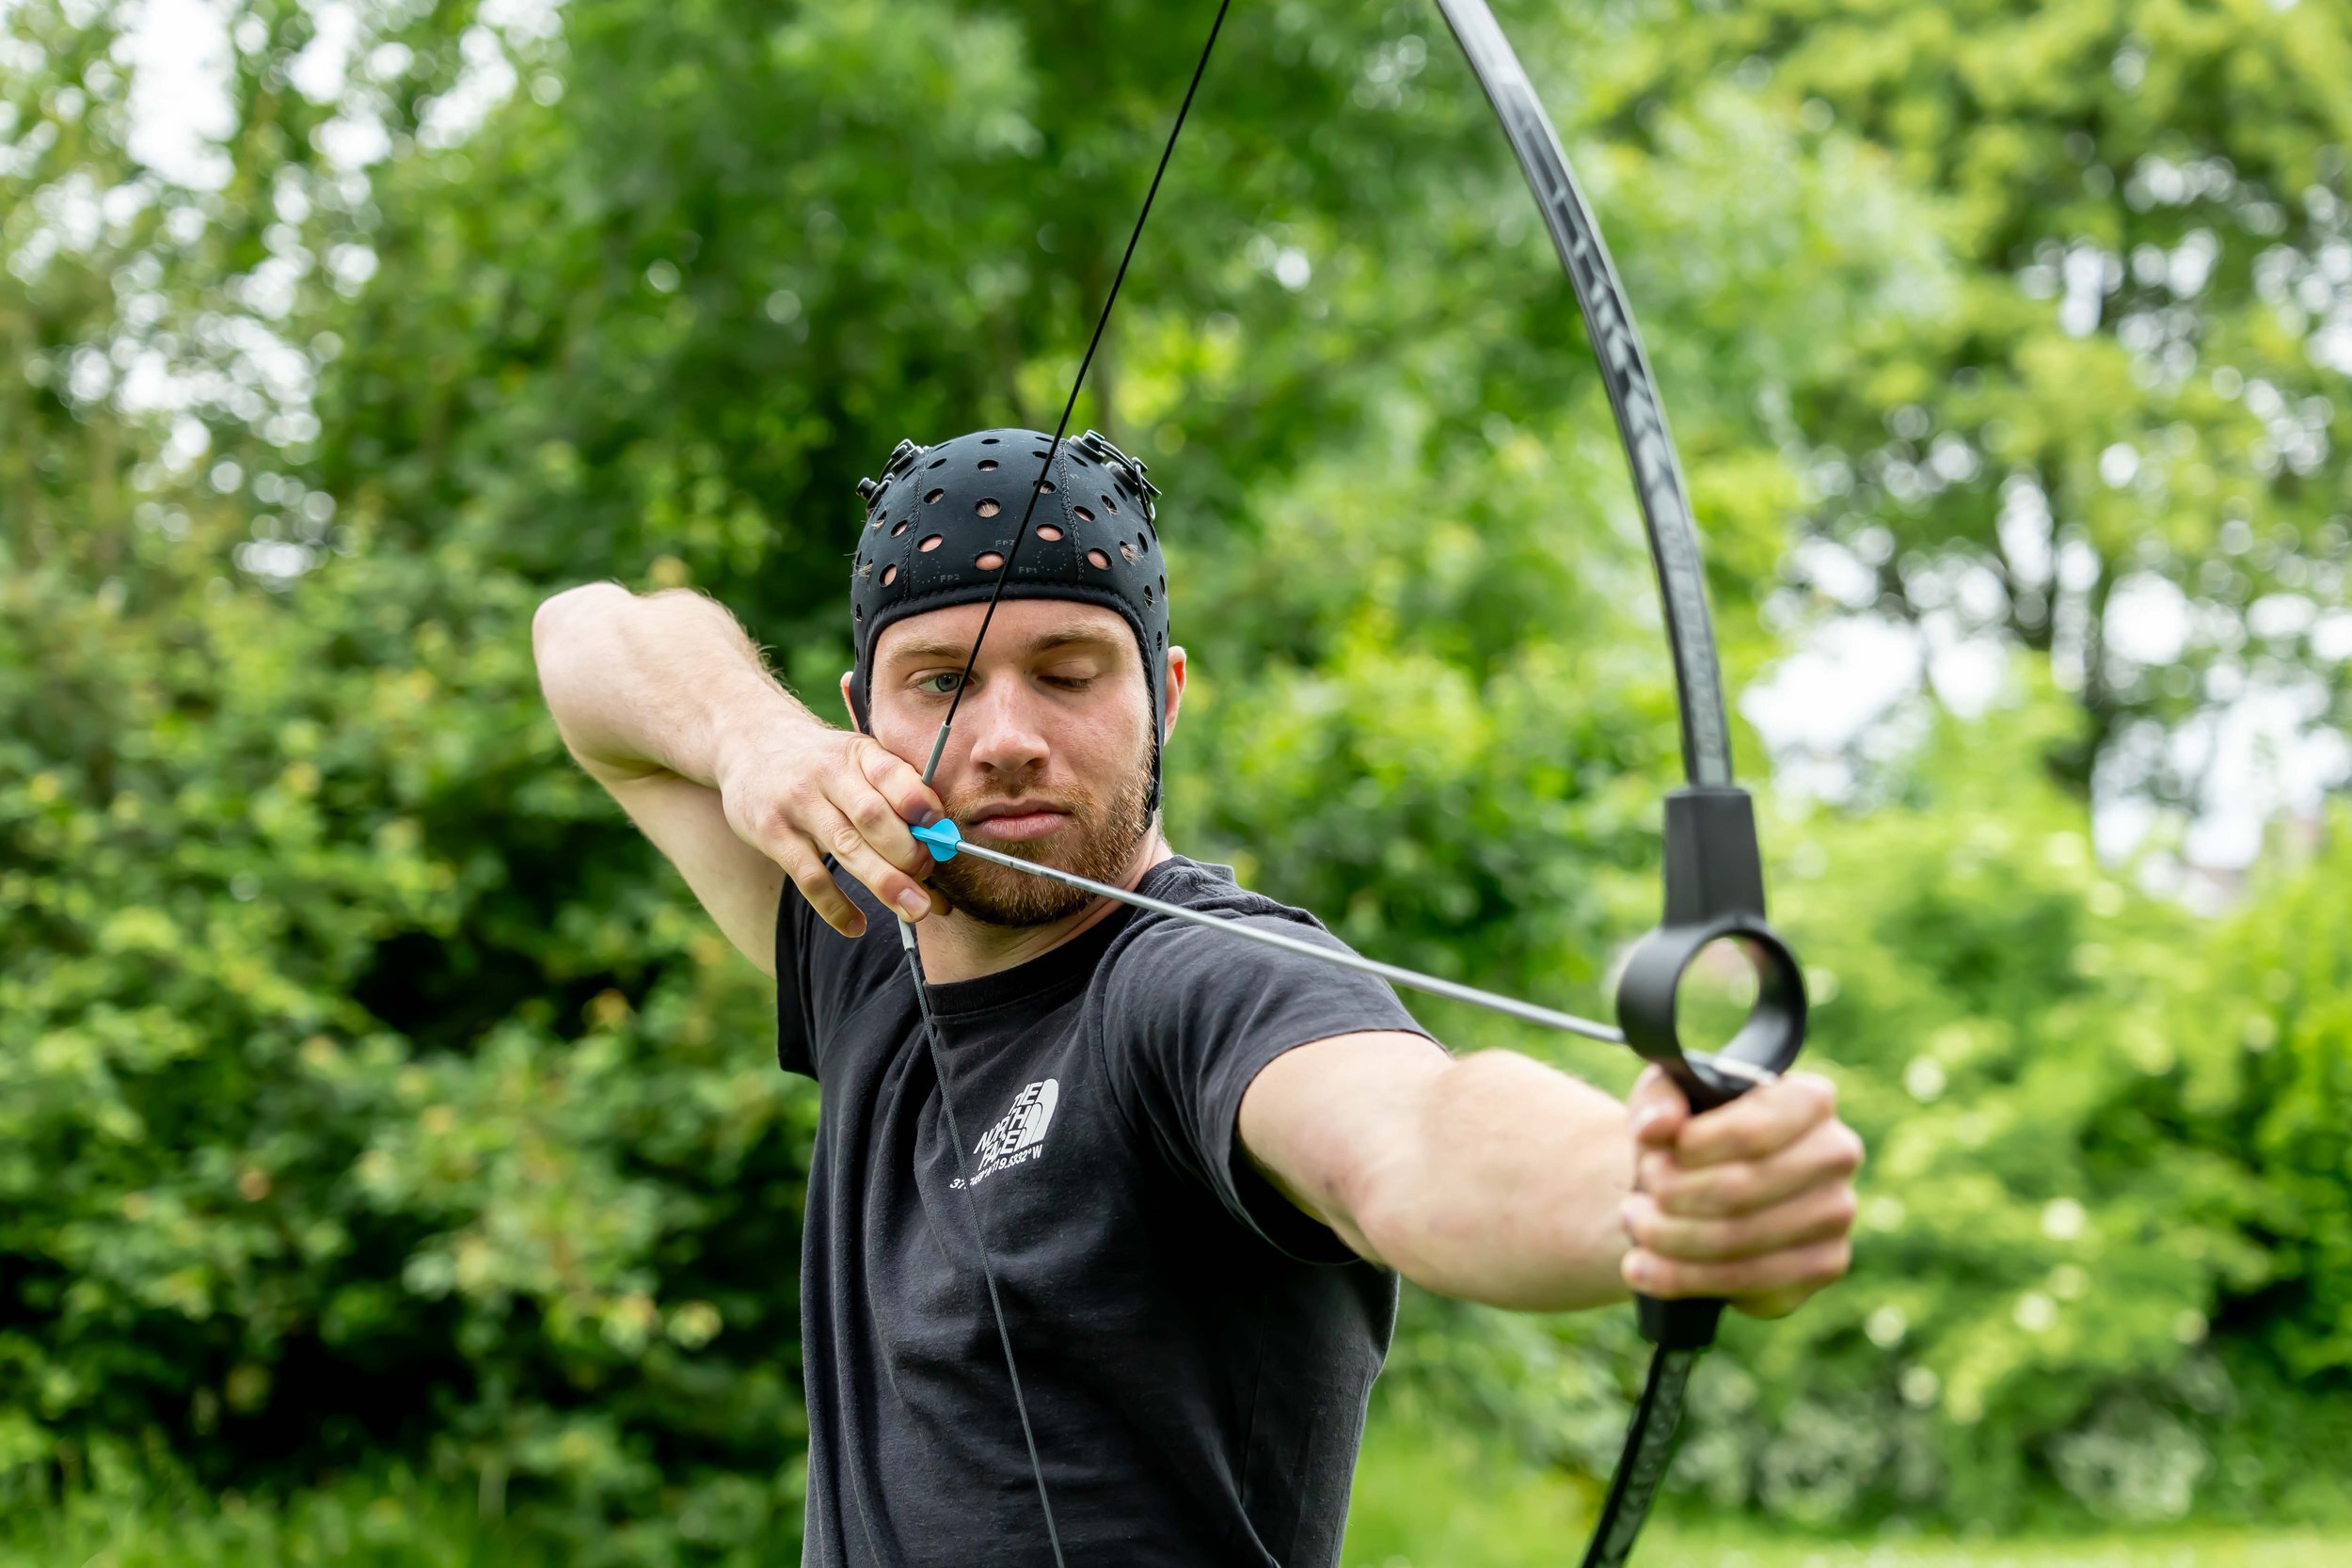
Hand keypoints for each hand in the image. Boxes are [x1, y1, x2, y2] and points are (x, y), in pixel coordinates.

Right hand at [716, 720, 946, 938]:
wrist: (749, 744)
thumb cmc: (822, 763)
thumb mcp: (857, 760)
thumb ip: (897, 794)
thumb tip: (943, 850)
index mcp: (858, 753)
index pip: (891, 774)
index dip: (918, 801)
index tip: (940, 829)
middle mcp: (827, 774)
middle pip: (873, 816)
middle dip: (907, 853)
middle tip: (928, 878)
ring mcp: (797, 804)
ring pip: (845, 847)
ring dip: (884, 883)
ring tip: (914, 910)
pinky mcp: (772, 834)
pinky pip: (809, 877)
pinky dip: (835, 906)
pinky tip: (857, 925)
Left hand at [1617, 1066, 1861, 1319]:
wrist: (1700, 1187)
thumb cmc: (1688, 1134)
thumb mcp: (1665, 1099)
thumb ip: (1658, 1099)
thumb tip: (1657, 1125)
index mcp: (1809, 1099)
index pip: (1753, 1129)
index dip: (1696, 1147)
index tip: (1654, 1154)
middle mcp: (1836, 1153)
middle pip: (1741, 1189)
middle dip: (1672, 1197)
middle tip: (1633, 1199)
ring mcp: (1836, 1213)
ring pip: (1739, 1239)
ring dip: (1669, 1238)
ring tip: (1634, 1226)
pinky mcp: (1823, 1264)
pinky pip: (1747, 1281)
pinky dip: (1682, 1278)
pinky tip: (1645, 1268)